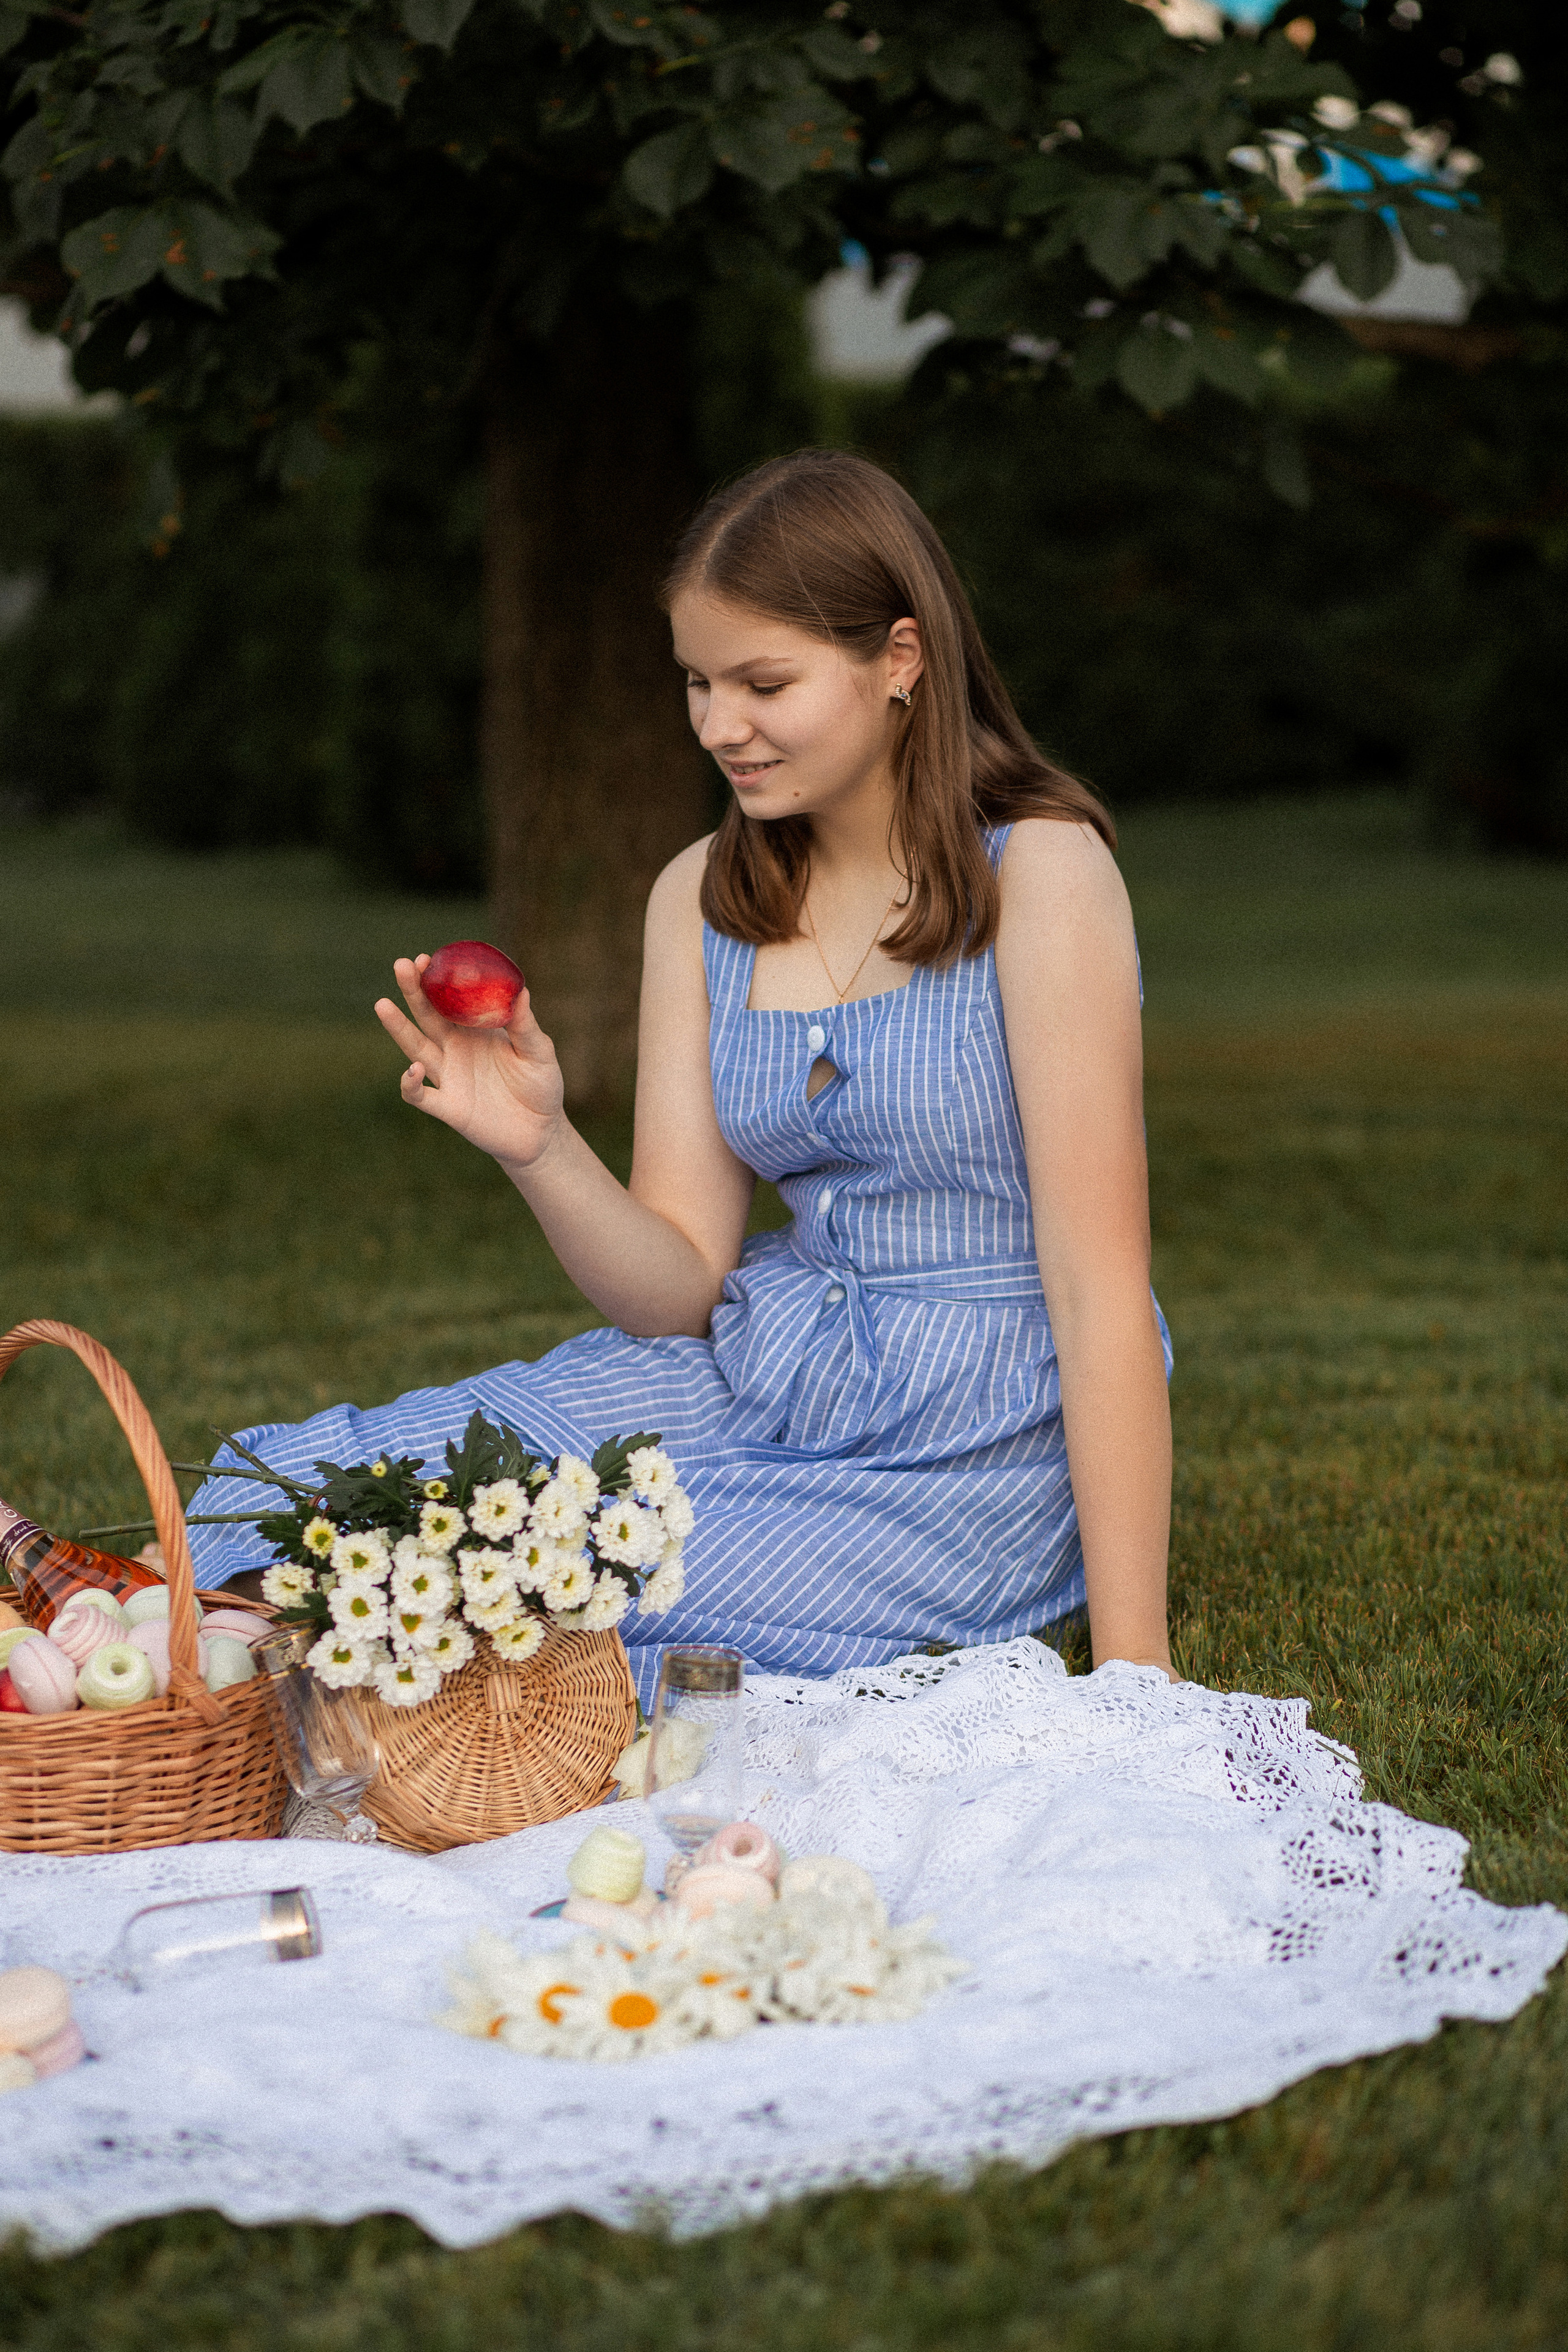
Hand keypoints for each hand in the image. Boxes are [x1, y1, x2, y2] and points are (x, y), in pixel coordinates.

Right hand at [375, 954, 564, 1167]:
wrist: (541, 1131)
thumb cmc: (541, 1086)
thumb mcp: (539, 1053)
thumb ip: (526, 1026)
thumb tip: (521, 991)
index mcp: (475, 1031)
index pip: (450, 1000)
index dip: (436, 980)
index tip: (428, 959)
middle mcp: (456, 1049)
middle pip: (427, 1016)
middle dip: (413, 991)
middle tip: (402, 964)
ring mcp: (449, 1077)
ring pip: (415, 1049)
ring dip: (398, 1028)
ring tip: (382, 1004)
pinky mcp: (449, 1107)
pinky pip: (420, 1096)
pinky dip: (411, 1083)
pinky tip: (415, 1069)